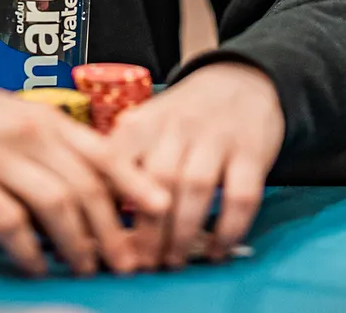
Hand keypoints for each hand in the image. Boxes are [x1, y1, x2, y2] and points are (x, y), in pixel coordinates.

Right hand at [0, 73, 168, 276]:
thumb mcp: (17, 116)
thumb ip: (54, 144)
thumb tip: (96, 183)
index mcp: (46, 119)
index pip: (103, 151)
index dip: (135, 182)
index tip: (161, 207)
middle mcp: (28, 136)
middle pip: (86, 186)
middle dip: (112, 228)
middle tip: (128, 259)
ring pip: (56, 205)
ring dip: (77, 243)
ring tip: (87, 267)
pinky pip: (9, 222)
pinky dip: (28, 250)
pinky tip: (37, 266)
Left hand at [110, 61, 284, 269]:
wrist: (241, 81)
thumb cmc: (184, 117)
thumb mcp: (147, 126)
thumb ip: (123, 163)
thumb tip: (93, 216)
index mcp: (144, 122)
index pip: (117, 158)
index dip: (110, 199)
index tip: (106, 237)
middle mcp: (178, 125)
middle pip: (157, 179)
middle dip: (149, 230)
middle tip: (144, 264)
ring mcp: (217, 136)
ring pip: (195, 187)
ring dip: (183, 233)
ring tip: (174, 261)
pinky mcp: (252, 150)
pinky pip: (241, 196)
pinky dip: (228, 229)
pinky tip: (217, 250)